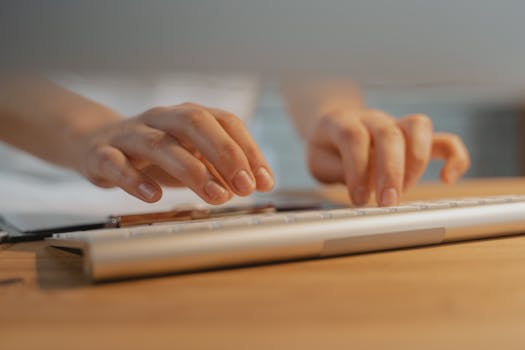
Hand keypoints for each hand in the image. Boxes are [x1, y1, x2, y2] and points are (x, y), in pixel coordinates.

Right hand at [75, 102, 273, 203]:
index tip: (264, 182)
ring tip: (216, 196)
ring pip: (160, 143)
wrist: (96, 143)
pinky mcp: (102, 154)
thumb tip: (255, 183)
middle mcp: (161, 118)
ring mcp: (130, 134)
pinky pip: (116, 163)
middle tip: (244, 186)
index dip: (249, 150)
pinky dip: (135, 180)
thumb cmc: (155, 153)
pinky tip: (154, 196)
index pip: (226, 122)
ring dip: (192, 170)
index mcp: (188, 116)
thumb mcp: (192, 156)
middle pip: (195, 123)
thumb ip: (221, 168)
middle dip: (225, 153)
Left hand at [306, 109, 469, 205]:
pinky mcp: (417, 138)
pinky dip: (453, 157)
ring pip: (419, 126)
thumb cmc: (329, 148)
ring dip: (416, 161)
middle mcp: (373, 118)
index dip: (357, 169)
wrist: (338, 125)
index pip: (354, 137)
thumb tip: (361, 189)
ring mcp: (397, 124)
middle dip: (391, 171)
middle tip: (387, 202)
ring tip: (405, 190)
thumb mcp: (319, 162)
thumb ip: (337, 171)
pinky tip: (447, 178)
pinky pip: (444, 140)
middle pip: (389, 133)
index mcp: (343, 121)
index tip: (359, 199)